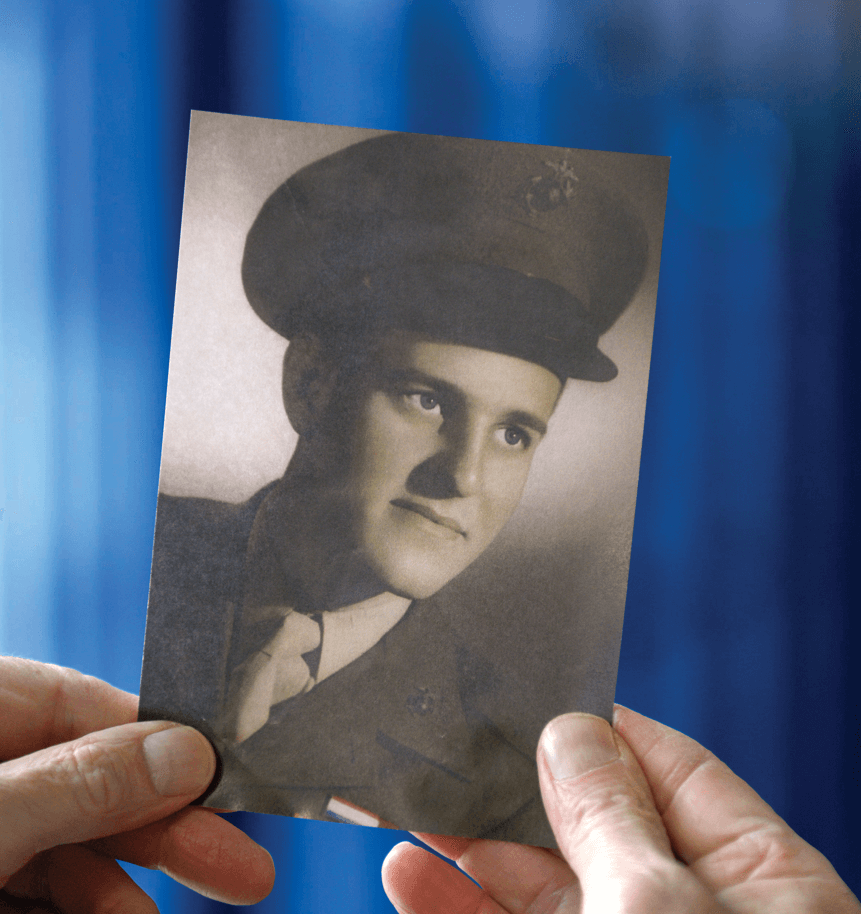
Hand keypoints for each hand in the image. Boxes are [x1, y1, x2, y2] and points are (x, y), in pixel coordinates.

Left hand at [0, 657, 274, 912]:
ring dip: (130, 881)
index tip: (219, 772)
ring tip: (182, 904)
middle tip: (240, 860)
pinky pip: (43, 888)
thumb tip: (189, 753)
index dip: (156, 736)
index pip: (79, 702)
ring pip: (71, 844)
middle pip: (89, 784)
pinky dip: (86, 905)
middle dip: (166, 825)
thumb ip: (83, 782)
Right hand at [383, 706, 859, 912]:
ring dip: (474, 849)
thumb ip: (609, 813)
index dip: (597, 725)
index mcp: (759, 877)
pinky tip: (413, 878)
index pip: (669, 767)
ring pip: (545, 888)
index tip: (525, 692)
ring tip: (409, 807)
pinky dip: (461, 909)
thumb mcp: (657, 911)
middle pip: (596, 824)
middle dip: (517, 787)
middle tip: (445, 746)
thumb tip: (571, 729)